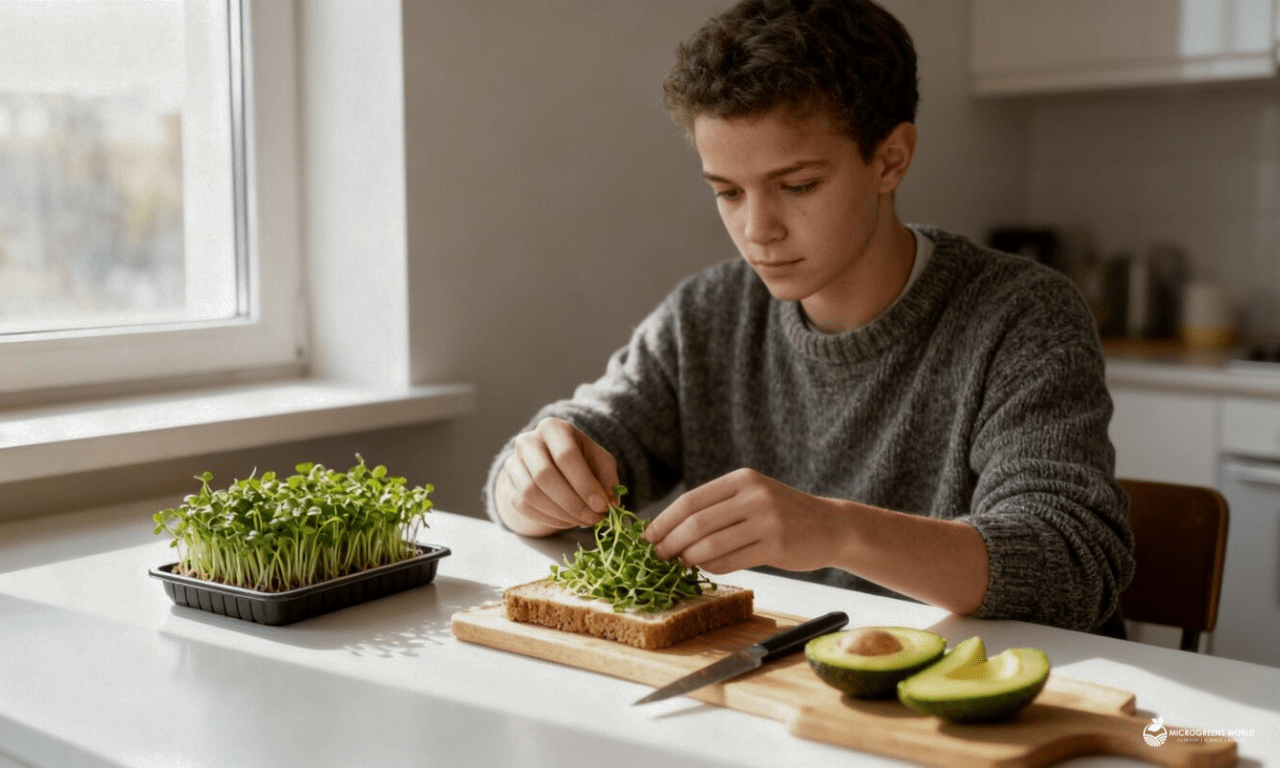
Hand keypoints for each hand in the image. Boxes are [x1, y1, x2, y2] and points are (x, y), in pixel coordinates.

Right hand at [493, 417, 619, 535]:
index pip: (566, 456)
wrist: (550, 462)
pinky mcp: (509, 484)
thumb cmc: (579, 460)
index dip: (584, 484)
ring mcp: (514, 463)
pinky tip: (567, 521)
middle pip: (544, 475)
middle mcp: (528, 441)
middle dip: (572, 503)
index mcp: (554, 428)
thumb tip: (611, 503)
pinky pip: (524, 506)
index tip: (601, 505)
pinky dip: (548, 519)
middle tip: (593, 518)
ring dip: (560, 514)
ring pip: (531, 493)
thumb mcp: (599, 461)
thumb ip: (608, 480)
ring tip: (582, 521)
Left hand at [643, 468, 845, 573]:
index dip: (664, 520)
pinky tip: (704, 568)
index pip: (691, 500)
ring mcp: (767, 520)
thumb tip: (670, 529)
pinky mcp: (776, 546)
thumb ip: (718, 507)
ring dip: (688, 557)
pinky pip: (731, 561)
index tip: (647, 536)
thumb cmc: (783, 513)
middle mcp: (754, 495)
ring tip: (679, 563)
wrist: (831, 525)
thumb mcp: (752, 496)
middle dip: (670, 541)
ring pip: (711, 544)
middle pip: (696, 523)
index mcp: (742, 479)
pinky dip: (711, 567)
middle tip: (657, 555)